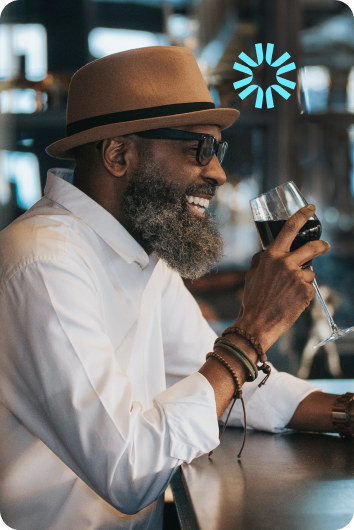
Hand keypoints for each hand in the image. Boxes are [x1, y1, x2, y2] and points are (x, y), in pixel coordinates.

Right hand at [235, 205, 329, 351]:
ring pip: (310, 272)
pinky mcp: (305, 292)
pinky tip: (291, 302)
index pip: (289, 228)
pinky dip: (303, 294)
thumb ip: (261, 260)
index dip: (302, 215)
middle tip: (325, 246)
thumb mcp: (251, 275)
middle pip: (312, 247)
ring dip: (303, 280)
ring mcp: (297, 277)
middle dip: (322, 246)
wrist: (256, 324)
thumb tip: (266, 252)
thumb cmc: (252, 300)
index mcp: (271, 256)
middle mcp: (285, 263)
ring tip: (288, 294)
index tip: (311, 208)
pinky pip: (309, 288)